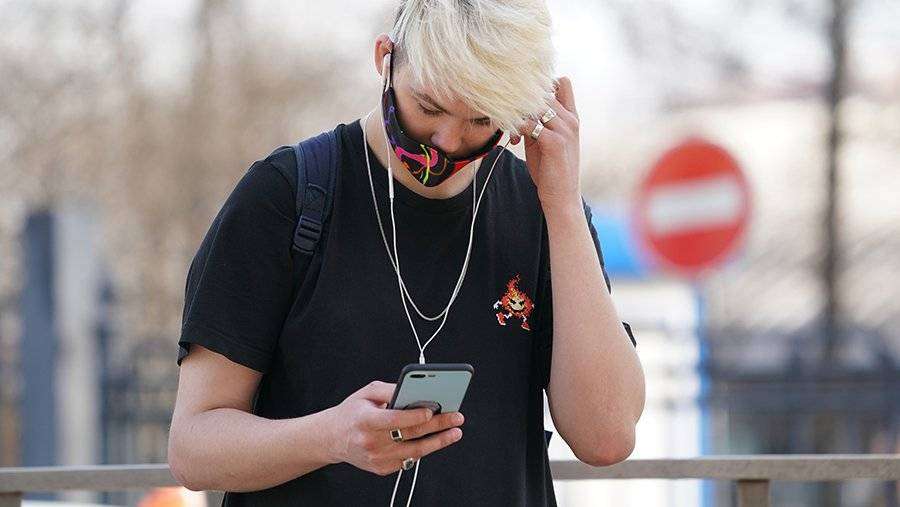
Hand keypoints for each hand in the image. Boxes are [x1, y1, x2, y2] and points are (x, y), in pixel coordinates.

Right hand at [324, 380, 464, 475]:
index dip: (415, 416)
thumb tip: (415, 389)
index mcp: (365, 420)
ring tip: (454, 432)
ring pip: (414, 451)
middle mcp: (371, 442)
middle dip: (437, 425)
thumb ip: (389, 389)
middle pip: (410, 434)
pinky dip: (422, 449)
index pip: (394, 419)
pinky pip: (408, 459)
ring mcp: (377, 458)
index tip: (433, 410)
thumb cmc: (352, 413)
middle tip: (456, 417)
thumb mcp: (366, 393)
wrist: (332, 438)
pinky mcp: (382, 468)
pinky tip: (433, 440)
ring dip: (438, 441)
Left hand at [510, 76, 581, 210]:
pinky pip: (530, 124)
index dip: (542, 85)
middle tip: (512, 117)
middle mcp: (571, 120)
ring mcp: (564, 130)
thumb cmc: (551, 170)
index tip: (526, 102)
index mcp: (572, 117)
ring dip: (518, 114)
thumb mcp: (546, 141)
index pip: (562, 82)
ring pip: (535, 105)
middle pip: (544, 91)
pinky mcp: (555, 143)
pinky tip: (515, 140)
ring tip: (512, 130)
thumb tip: (519, 107)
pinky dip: (517, 128)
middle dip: (523, 101)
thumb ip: (538, 122)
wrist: (562, 197)